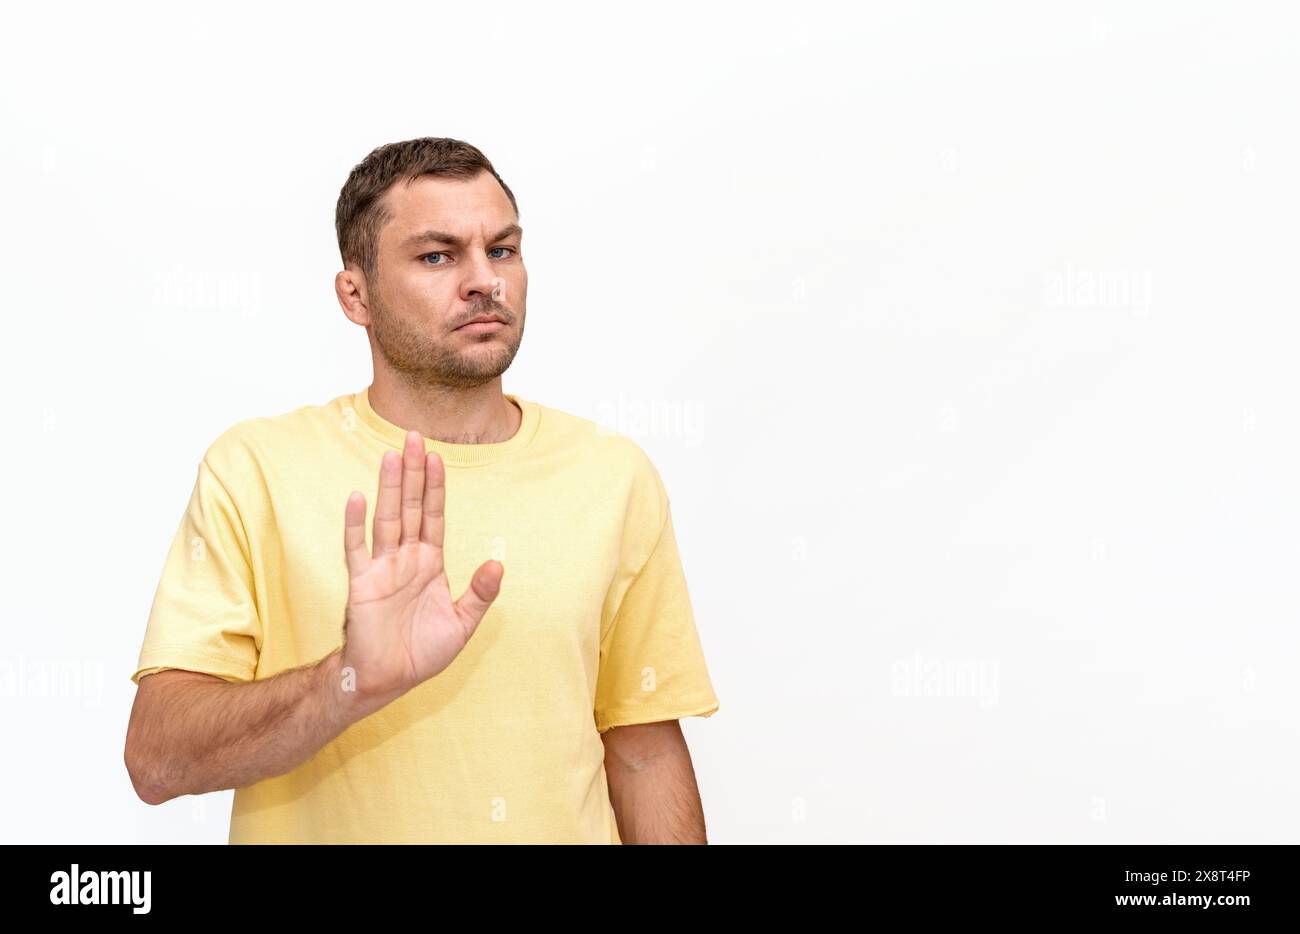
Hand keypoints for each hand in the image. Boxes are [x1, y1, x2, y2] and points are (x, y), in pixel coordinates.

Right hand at [338, 429, 502, 700]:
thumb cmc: (422, 652)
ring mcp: (382, 567)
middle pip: (411, 507)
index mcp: (430, 563)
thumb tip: (498, 562)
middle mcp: (406, 558)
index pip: (434, 516)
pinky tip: (358, 496)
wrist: (387, 679)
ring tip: (391, 456)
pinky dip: (356, 523)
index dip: (436, 487)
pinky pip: (357, 548)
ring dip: (390, 488)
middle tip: (412, 436)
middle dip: (413, 473)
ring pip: (387, 518)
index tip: (437, 456)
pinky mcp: (361, 583)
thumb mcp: (462, 623)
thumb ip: (480, 593)